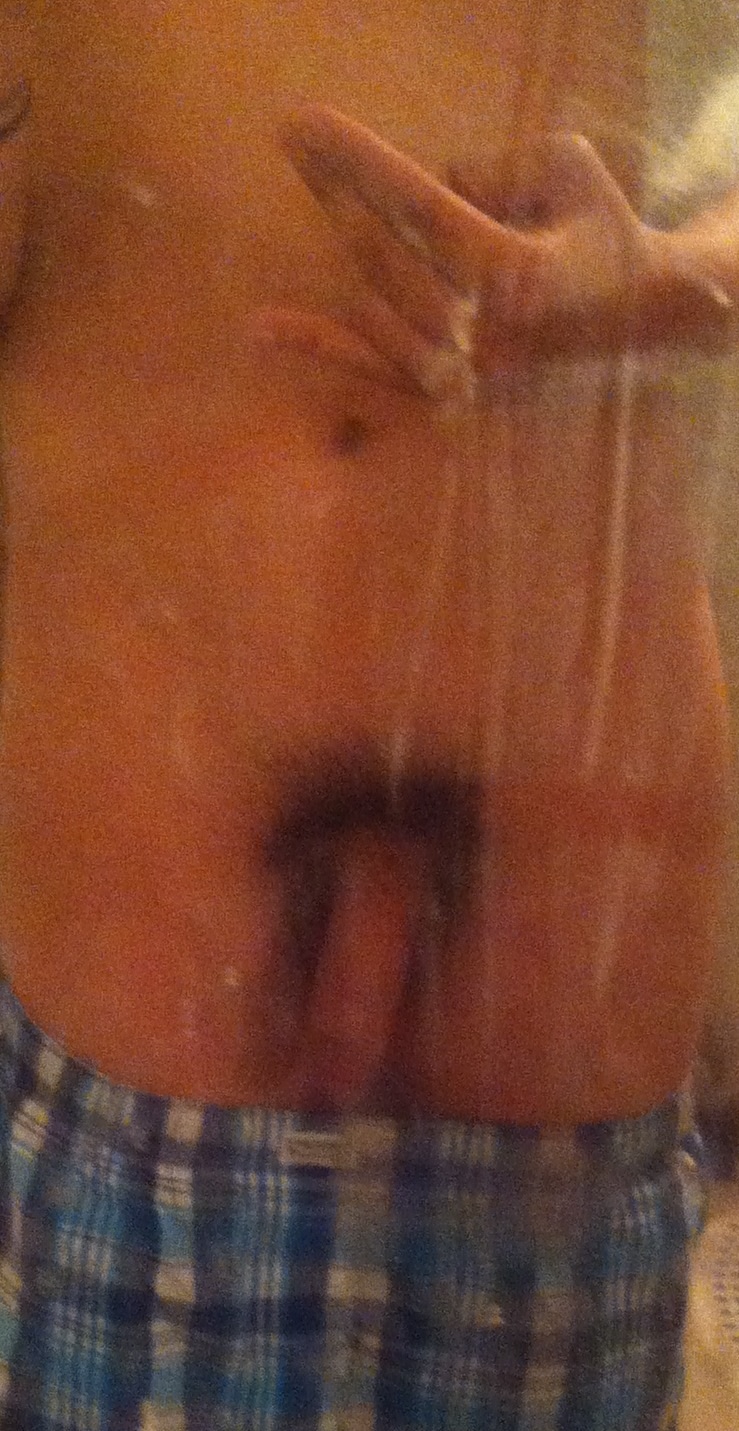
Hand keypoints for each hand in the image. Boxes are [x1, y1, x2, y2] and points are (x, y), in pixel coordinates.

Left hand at [278, 104, 733, 391]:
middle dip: (333, 189)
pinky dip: (319, 346)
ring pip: (372, 301)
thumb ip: (498, 168)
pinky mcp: (449, 397)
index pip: (415, 208)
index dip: (356, 163)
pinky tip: (263, 328)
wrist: (636, 322)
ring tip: (311, 183)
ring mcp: (461, 372)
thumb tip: (434, 186)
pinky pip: (371, 372)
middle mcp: (480, 332)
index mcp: (514, 273)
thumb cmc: (603, 236)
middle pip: (382, 253)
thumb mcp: (570, 172)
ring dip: (339, 238)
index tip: (306, 125)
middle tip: (291, 141)